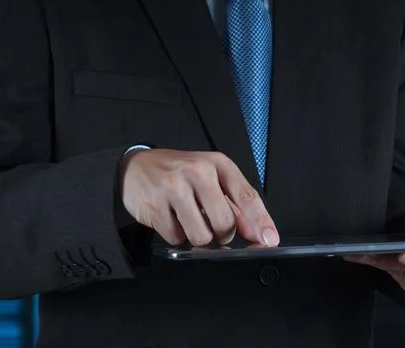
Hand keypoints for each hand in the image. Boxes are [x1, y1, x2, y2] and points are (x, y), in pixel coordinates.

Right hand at [121, 148, 279, 246]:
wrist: (134, 167)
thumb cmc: (179, 173)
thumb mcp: (211, 179)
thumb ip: (236, 205)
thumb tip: (258, 233)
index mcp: (218, 164)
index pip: (247, 196)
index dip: (261, 222)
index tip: (270, 240)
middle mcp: (198, 172)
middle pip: (224, 223)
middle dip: (222, 234)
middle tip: (211, 224)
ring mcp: (174, 188)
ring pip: (201, 236)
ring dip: (199, 238)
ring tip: (190, 221)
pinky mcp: (154, 206)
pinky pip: (176, 238)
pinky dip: (177, 236)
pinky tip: (173, 219)